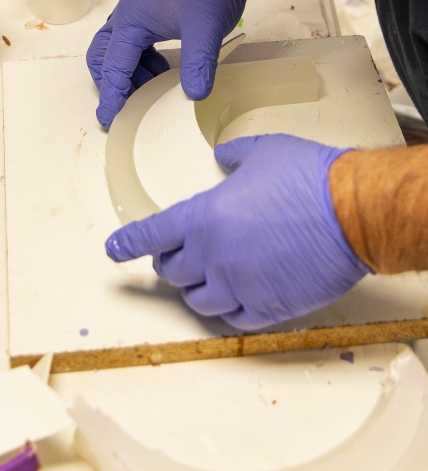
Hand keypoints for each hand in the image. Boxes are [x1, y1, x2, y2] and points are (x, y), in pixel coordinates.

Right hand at [86, 0, 274, 126]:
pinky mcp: (150, 20)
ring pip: (116, 55)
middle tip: (122, 109)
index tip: (110, 119)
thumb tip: (194, 95)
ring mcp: (137, 17)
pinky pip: (133, 49)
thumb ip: (198, 63)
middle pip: (102, 58)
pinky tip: (160, 78)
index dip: (112, 95)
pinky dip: (140, 67)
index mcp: (131, 19)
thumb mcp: (206, 28)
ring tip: (146, 97)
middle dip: (109, 84)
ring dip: (127, 77)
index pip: (113, 66)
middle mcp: (127, 18)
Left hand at [105, 134, 370, 329]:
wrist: (355, 214)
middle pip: (172, 272)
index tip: (114, 250)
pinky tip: (236, 299)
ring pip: (198, 301)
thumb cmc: (311, 180)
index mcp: (204, 217)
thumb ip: (233, 157)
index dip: (128, 243)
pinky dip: (229, 310)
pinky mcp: (268, 308)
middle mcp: (213, 256)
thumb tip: (222, 157)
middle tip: (177, 256)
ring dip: (197, 289)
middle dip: (170, 263)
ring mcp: (239, 286)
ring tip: (207, 278)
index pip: (150, 235)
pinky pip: (234, 319)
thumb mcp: (263, 151)